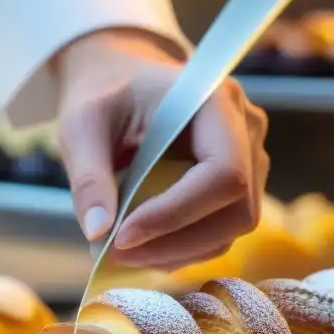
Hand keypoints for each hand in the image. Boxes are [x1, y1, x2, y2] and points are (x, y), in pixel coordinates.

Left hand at [53, 28, 269, 270]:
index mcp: (217, 101)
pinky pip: (222, 229)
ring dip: (179, 251)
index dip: (177, 213)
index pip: (223, 173)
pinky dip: (183, 247)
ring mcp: (251, 158)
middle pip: (237, 210)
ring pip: (233, 228)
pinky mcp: (242, 184)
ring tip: (124, 253)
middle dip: (176, 242)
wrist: (124, 79)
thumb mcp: (82, 125)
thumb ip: (88, 175)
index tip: (122, 235)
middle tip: (118, 254)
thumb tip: (98, 231)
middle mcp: (247, 129)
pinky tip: (145, 246)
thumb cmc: (106, 94)